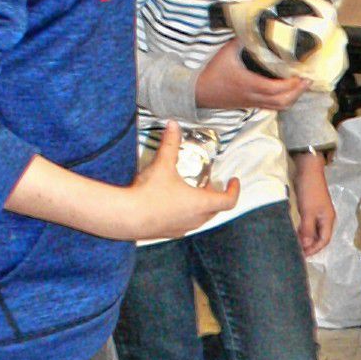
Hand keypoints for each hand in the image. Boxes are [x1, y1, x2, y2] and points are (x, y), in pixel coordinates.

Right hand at [125, 127, 239, 242]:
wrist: (126, 217)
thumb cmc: (148, 193)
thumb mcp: (162, 164)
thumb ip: (170, 144)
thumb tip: (173, 125)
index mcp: (200, 203)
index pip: (228, 200)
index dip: (234, 190)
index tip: (233, 181)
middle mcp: (196, 219)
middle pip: (215, 209)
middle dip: (216, 195)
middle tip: (209, 182)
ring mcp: (183, 228)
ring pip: (201, 218)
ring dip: (201, 205)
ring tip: (191, 191)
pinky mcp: (169, 233)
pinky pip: (186, 224)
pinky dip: (187, 214)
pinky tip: (173, 204)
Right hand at [195, 39, 304, 110]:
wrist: (199, 92)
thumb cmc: (213, 71)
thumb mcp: (227, 52)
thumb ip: (243, 39)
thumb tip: (256, 25)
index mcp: (249, 84)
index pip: (276, 89)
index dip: (292, 84)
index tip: (302, 75)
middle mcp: (253, 96)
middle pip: (282, 101)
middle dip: (298, 92)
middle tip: (308, 80)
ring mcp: (252, 103)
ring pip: (278, 107)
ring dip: (293, 98)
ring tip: (301, 86)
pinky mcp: (250, 105)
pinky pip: (272, 107)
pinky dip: (283, 101)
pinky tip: (288, 92)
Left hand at [291, 151, 335, 256]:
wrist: (308, 170)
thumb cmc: (310, 191)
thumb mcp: (308, 212)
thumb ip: (307, 229)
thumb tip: (306, 246)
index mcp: (328, 220)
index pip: (324, 241)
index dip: (314, 249)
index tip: (302, 255)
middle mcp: (326, 218)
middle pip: (320, 237)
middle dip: (310, 246)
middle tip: (297, 252)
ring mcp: (319, 213)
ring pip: (314, 231)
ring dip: (306, 239)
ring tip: (295, 245)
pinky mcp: (312, 208)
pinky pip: (309, 224)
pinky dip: (304, 231)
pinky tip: (296, 233)